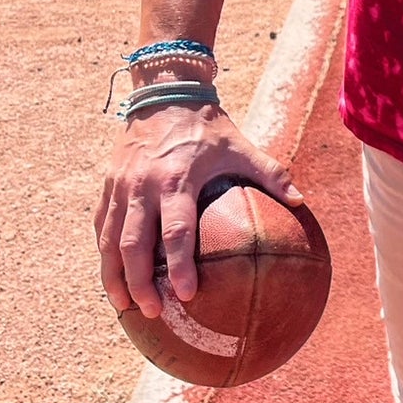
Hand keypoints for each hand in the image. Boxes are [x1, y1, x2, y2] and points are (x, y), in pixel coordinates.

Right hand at [93, 105, 302, 318]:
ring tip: (125, 307)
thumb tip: (301, 201)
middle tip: (154, 311)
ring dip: (114, 277)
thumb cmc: (208, 125)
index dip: (179, 265)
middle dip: (140, 282)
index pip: (175, 230)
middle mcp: (143, 186)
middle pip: (134, 244)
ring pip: (109, 241)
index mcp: (177, 179)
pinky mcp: (107, 185)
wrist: (166, 91)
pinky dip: (104, 254)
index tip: (188, 294)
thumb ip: (271, 173)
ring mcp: (120, 187)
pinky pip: (101, 226)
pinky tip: (112, 277)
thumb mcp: (240, 145)